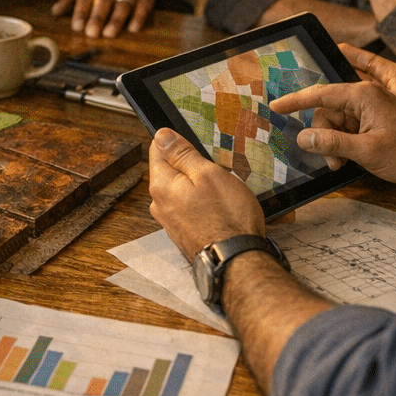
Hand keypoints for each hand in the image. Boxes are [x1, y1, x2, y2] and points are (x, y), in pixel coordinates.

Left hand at [51, 0, 153, 38]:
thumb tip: (55, 12)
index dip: (80, 10)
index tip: (76, 26)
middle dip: (97, 17)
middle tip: (91, 33)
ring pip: (123, 3)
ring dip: (116, 19)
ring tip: (109, 34)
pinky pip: (143, 6)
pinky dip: (138, 17)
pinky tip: (132, 29)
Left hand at [146, 128, 265, 260]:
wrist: (237, 261)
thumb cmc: (227, 218)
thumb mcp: (208, 174)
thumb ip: (182, 154)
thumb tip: (161, 134)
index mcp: (161, 184)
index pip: (158, 148)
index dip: (177, 140)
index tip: (195, 141)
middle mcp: (160, 203)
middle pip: (171, 169)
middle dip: (191, 164)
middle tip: (216, 166)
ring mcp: (171, 220)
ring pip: (182, 189)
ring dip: (200, 184)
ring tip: (223, 188)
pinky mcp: (185, 231)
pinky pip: (190, 207)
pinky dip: (204, 202)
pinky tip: (221, 205)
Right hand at [270, 45, 395, 181]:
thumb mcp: (368, 151)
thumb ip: (332, 143)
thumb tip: (304, 137)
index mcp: (363, 94)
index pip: (320, 94)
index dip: (294, 101)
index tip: (275, 106)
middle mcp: (365, 96)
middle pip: (327, 111)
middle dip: (322, 136)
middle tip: (331, 162)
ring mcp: (371, 108)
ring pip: (336, 122)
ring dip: (334, 143)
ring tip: (343, 164)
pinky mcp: (376, 120)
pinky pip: (349, 127)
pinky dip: (345, 143)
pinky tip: (350, 158)